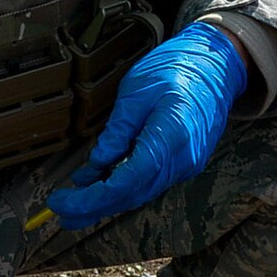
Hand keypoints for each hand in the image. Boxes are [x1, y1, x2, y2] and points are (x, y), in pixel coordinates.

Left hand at [45, 22, 247, 230]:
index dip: (94, 197)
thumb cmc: (176, 68)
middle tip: (61, 210)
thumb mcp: (137, 91)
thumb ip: (118, 130)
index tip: (64, 202)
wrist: (215, 66)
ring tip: (75, 206)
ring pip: (141, 191)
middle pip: (133, 193)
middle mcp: (182, 158)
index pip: (128, 180)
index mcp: (171, 135)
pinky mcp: (184, 163)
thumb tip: (98, 163)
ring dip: (108, 200)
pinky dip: (124, 185)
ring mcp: (186, 164)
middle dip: (95, 205)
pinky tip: (101, 185)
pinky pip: (150, 180)